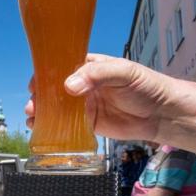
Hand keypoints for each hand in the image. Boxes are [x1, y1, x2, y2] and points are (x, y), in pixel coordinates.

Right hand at [25, 54, 174, 142]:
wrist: (162, 114)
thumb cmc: (146, 86)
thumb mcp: (123, 72)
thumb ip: (96, 74)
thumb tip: (69, 85)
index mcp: (91, 66)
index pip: (63, 66)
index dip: (46, 73)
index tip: (35, 82)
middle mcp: (85, 85)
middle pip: (55, 88)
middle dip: (40, 96)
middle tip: (33, 105)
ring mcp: (86, 105)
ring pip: (58, 107)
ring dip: (43, 112)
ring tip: (33, 117)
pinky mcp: (90, 123)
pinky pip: (67, 125)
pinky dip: (53, 127)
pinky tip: (42, 129)